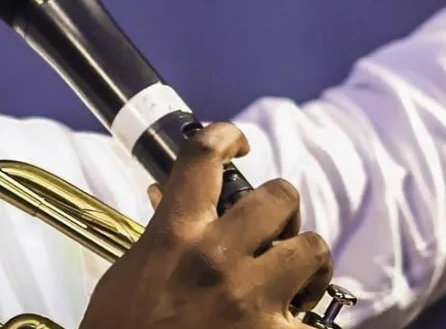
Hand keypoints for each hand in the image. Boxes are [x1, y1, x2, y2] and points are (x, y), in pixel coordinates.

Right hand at [81, 122, 332, 328]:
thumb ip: (158, 235)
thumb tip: (167, 195)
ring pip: (313, 248)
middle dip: (281, 208)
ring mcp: (251, 300)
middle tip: (272, 230)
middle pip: (279, 195)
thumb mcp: (127, 276)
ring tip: (293, 280)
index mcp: (174, 237)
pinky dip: (308, 321)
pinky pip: (318, 317)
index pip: (202, 158)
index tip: (237, 142)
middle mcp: (216, 260)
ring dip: (307, 261)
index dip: (225, 135)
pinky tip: (289, 324)